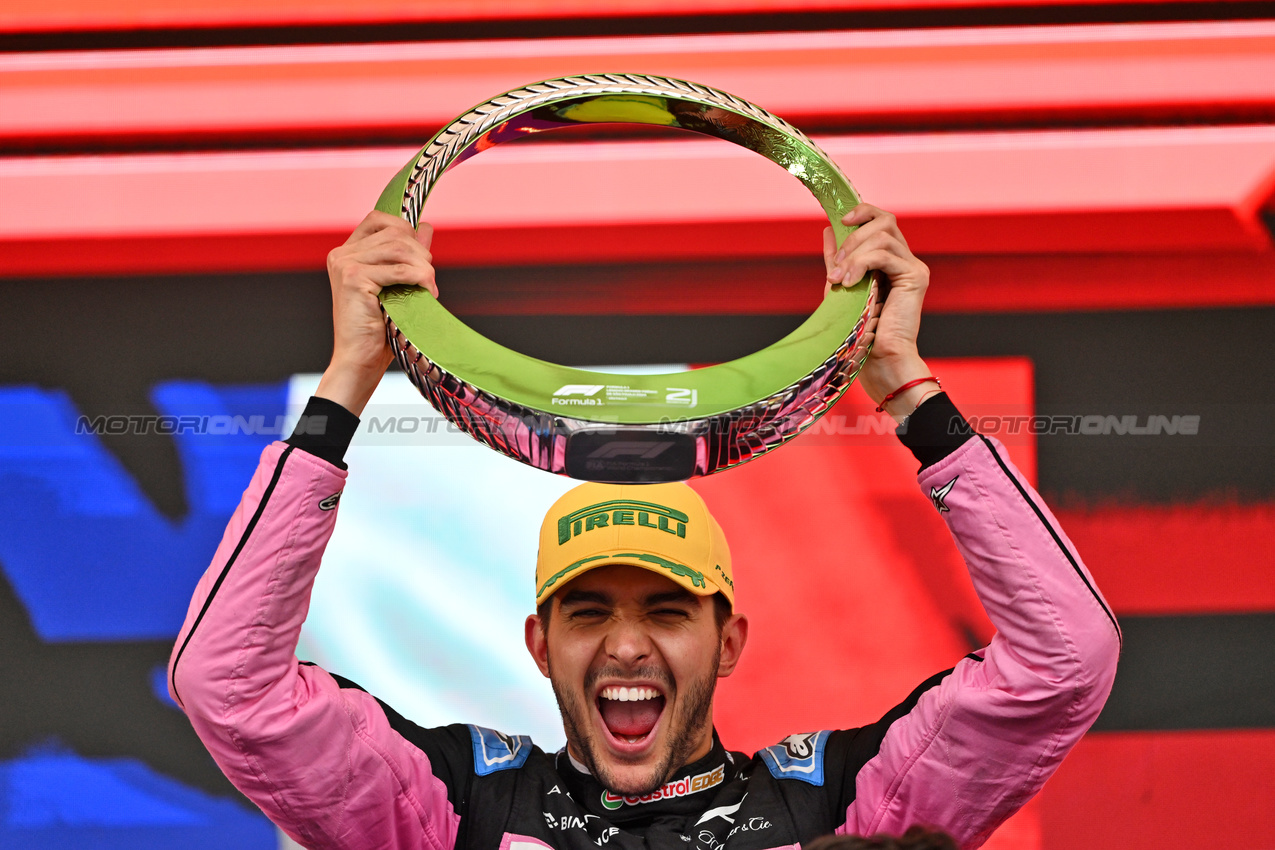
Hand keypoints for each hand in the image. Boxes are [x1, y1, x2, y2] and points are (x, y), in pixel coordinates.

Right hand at [315, 211, 436, 415]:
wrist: (360, 360)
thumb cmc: (379, 327)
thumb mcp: (397, 284)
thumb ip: (408, 254)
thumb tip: (426, 226)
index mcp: (347, 253)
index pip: (378, 220)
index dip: (404, 229)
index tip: (421, 255)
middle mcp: (342, 254)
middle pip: (394, 232)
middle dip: (420, 253)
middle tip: (429, 279)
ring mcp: (345, 264)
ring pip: (399, 248)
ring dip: (423, 267)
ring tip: (429, 288)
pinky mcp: (353, 278)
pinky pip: (398, 268)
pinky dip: (419, 278)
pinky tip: (426, 292)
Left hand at [823, 205, 936, 420]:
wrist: (879, 361)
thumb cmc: (859, 332)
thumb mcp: (842, 288)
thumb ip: (839, 260)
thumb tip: (827, 230)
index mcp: (890, 260)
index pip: (882, 220)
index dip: (862, 212)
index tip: (840, 221)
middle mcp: (905, 260)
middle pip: (884, 220)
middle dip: (853, 236)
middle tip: (837, 267)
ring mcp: (913, 266)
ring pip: (882, 235)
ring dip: (854, 253)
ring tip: (840, 279)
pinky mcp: (916, 276)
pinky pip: (885, 254)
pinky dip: (862, 263)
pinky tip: (850, 282)